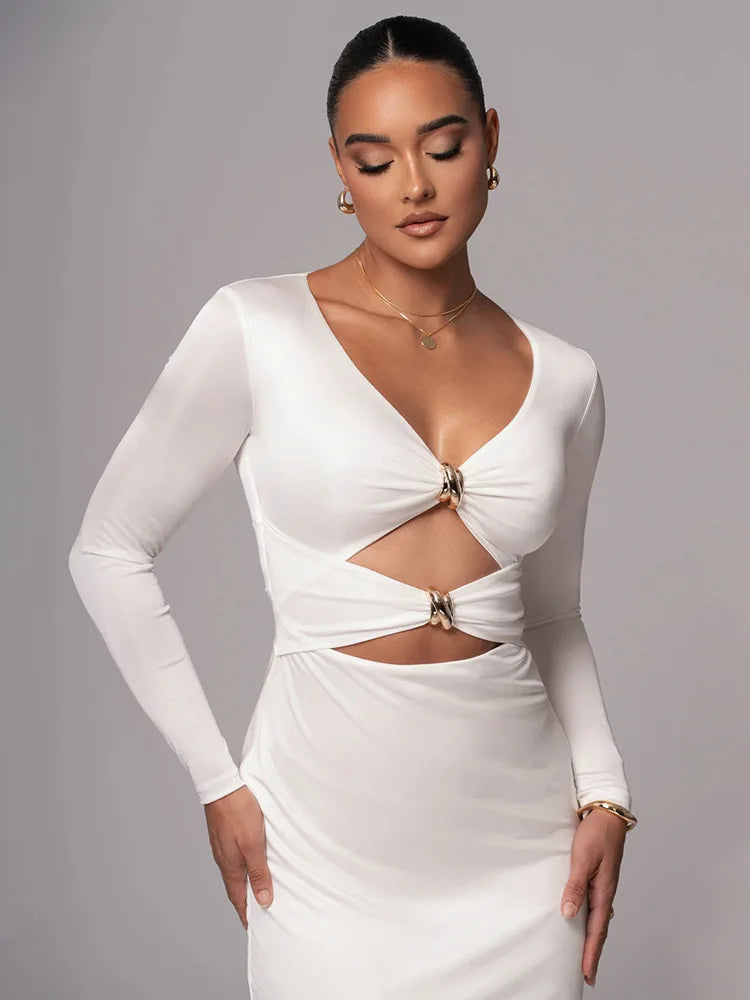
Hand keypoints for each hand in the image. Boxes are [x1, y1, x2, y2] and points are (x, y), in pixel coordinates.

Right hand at [204, 784, 272, 927]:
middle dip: (246, 902)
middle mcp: (223, 860)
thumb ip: (259, 872)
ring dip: (245, 883)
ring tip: (258, 889)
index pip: (238, 899)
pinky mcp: (224, 836)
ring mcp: (222, 848)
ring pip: (235, 872)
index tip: (253, 928)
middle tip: (259, 913)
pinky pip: (234, 858)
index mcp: (230, 867)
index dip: (246, 914)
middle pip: (235, 888)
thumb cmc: (238, 813)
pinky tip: (251, 862)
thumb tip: (263, 901)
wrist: (222, 786)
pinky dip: (243, 867)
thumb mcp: (254, 844)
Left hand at [560, 807, 626, 987]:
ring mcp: (603, 884)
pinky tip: (583, 919)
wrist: (607, 813)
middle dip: (592, 952)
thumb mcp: (582, 859)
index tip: (586, 974)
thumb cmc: (596, 833)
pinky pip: (594, 904)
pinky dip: (590, 918)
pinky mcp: (599, 876)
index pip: (597, 930)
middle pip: (599, 929)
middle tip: (586, 973)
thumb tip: (569, 914)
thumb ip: (576, 886)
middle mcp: (605, 891)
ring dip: (591, 936)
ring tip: (584, 953)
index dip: (591, 953)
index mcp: (604, 891)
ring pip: (597, 917)